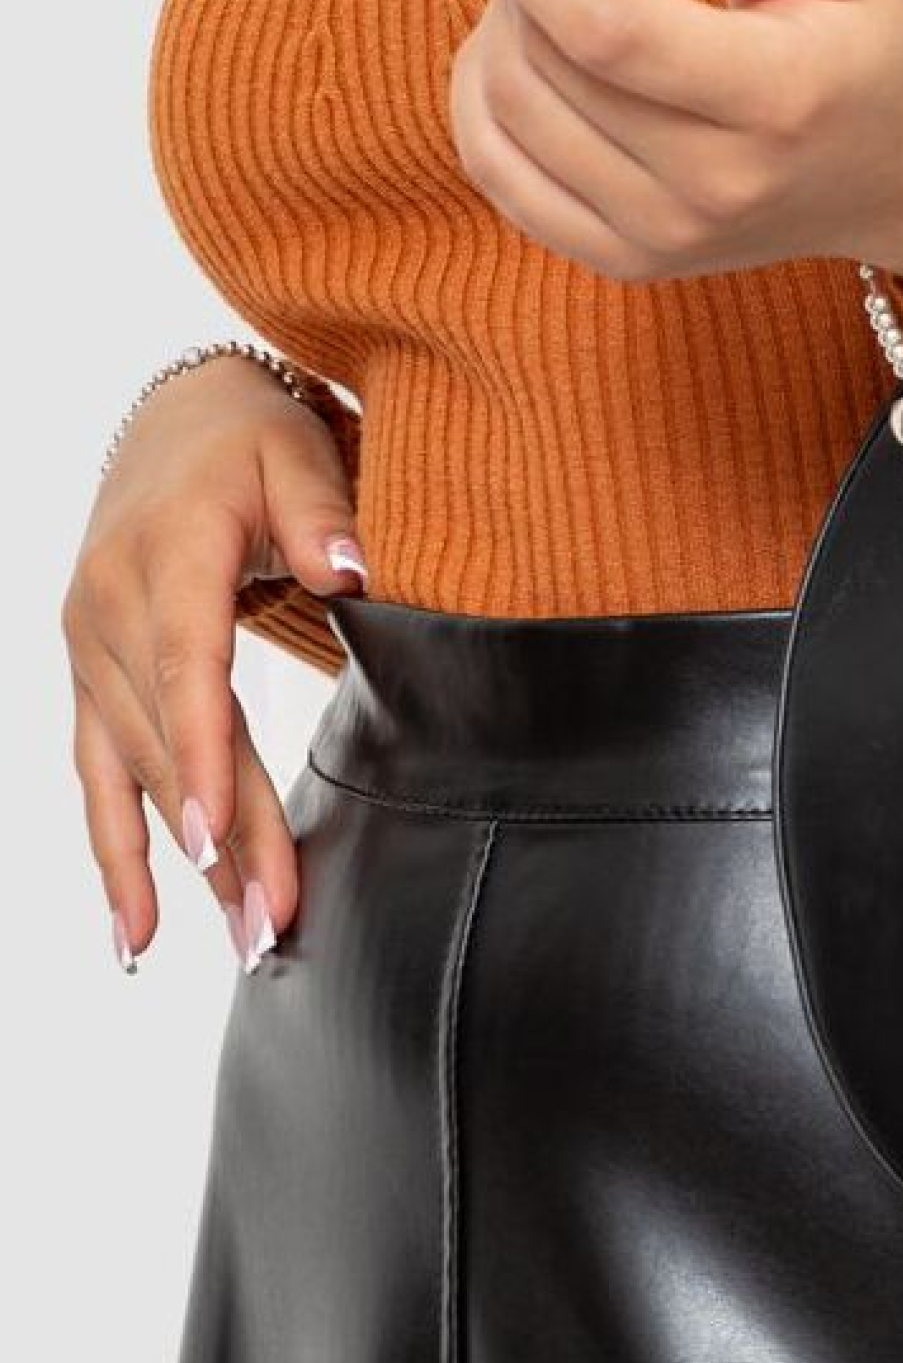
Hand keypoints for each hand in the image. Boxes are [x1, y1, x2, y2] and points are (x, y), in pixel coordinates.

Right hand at [61, 356, 366, 973]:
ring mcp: (90, 647)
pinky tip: (139, 930)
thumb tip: (351, 571)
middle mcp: (111, 607)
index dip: (205, 756)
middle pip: (173, 740)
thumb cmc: (251, 439)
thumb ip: (323, 511)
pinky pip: (98, 773)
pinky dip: (116, 851)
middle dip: (222, 839)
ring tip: (238, 941)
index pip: (187, 667)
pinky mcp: (91, 676)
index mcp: (168, 553)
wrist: (175, 421)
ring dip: (183, 864)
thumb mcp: (295, 451)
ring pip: (139, 770)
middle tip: (271, 925)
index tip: (222, 840)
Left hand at [427, 0, 902, 291]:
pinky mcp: (624, 260)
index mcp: (779, 100)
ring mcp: (663, 237)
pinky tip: (527, 41)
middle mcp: (714, 187)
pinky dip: (484, 91)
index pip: (605, 26)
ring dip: (501, 17)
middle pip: (543, 62)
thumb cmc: (870, 37)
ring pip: (503, 109)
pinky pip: (495, 167)